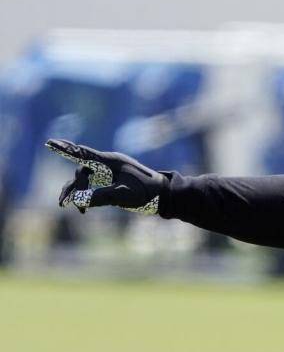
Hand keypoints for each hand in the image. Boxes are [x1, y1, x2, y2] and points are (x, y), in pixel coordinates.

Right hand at [46, 139, 168, 214]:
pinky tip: (84, 208)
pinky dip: (87, 195)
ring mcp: (110, 172)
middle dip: (73, 187)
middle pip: (82, 172)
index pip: (83, 154)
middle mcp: (108, 164)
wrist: (165, 195)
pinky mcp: (113, 180)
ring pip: (86, 179)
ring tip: (68, 206)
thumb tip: (79, 201)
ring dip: (77, 193)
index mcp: (110, 162)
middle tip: (64, 204)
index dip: (65, 149)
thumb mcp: (123, 196)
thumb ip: (101, 197)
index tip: (50, 142)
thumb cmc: (147, 193)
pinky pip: (94, 185)